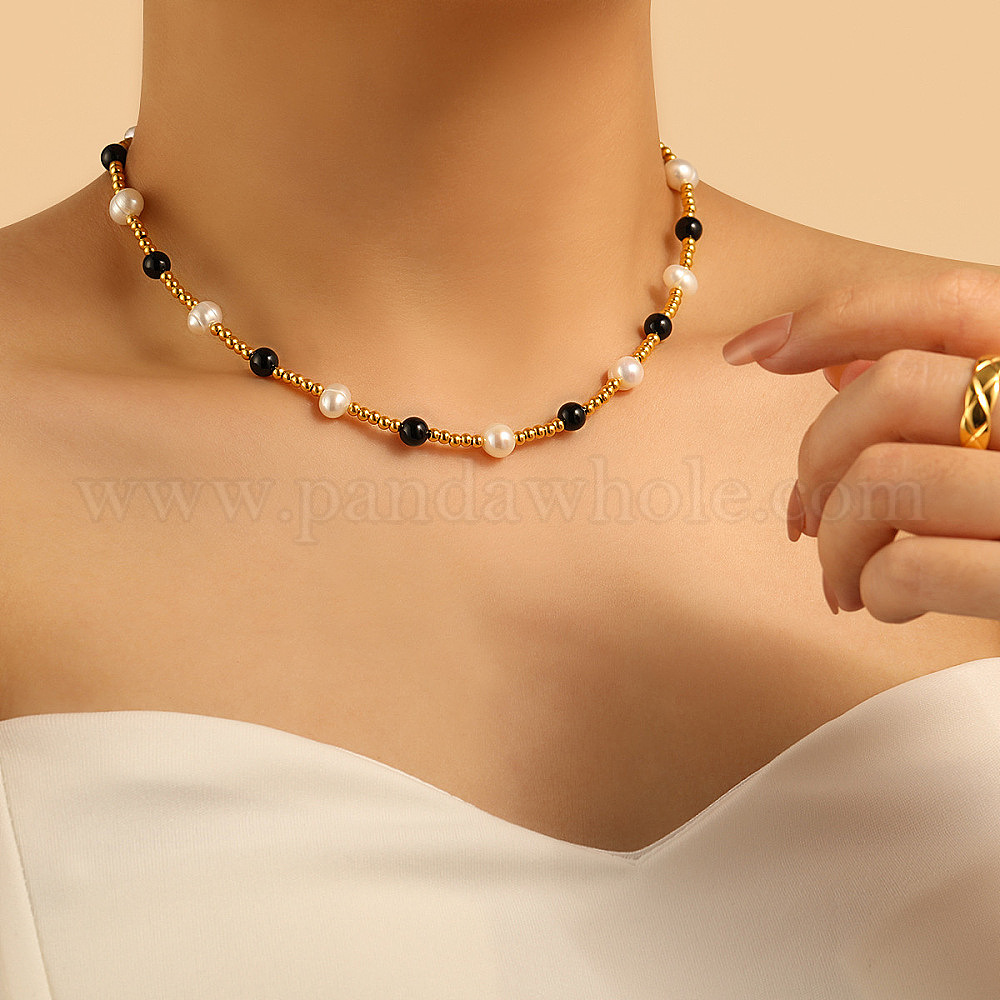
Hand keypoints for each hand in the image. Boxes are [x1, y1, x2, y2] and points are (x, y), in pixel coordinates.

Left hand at [721, 266, 999, 623]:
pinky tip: (882, 605)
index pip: (943, 303)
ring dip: (835, 542)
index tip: (752, 350)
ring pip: (881, 480)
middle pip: (888, 389)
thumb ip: (948, 391)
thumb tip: (839, 367)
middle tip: (808, 516)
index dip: (835, 317)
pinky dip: (871, 590)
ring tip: (843, 578)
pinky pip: (910, 567)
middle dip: (816, 458)